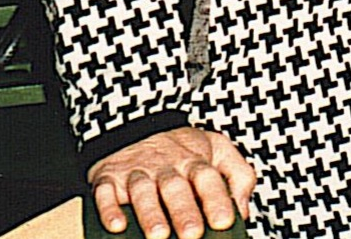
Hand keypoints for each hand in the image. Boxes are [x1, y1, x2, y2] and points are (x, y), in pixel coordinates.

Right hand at [88, 126, 255, 238]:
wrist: (140, 123)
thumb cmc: (184, 150)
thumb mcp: (218, 150)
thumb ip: (239, 176)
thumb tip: (245, 210)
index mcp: (194, 161)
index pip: (208, 178)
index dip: (216, 199)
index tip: (224, 221)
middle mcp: (166, 166)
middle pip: (175, 187)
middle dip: (183, 211)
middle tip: (191, 235)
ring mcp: (137, 171)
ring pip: (143, 190)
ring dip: (150, 213)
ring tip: (158, 235)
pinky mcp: (110, 177)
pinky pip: (106, 191)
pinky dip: (110, 207)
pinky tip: (117, 225)